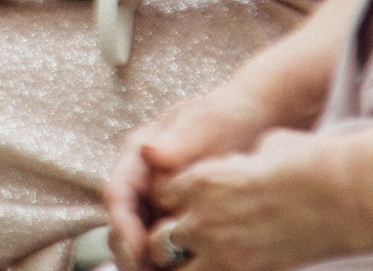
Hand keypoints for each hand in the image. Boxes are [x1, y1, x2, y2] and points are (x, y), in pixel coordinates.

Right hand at [108, 85, 292, 268]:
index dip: (123, 227)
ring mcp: (159, 199)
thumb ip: (178, 140)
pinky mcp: (179, 215)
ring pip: (142, 237)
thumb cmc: (226, 116)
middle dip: (131, 254)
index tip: (138, 252)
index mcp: (137, 156)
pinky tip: (187, 268)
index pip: (117, 195)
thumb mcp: (203, 122)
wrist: (255, 120)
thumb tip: (151, 153)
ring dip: (149, 261)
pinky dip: (171, 259)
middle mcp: (142, 180)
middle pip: (124, 224)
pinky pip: (166, 241)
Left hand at [114, 128, 372, 270]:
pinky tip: (227, 264)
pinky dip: (212, 270)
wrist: (337, 194)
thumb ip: (242, 161)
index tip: (187, 210)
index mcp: (201, 179)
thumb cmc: (306, 163)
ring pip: (173, 266)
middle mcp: (201, 215)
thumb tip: (254, 157)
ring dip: (185, 264)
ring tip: (206, 259)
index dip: (174, 205)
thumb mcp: (262, 148)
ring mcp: (219, 248)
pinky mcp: (241, 270)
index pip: (161, 197)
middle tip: (192, 244)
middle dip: (171, 242)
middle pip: (160, 237)